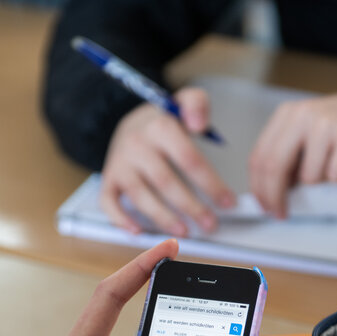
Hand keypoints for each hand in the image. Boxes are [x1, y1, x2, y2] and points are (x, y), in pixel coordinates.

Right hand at [100, 87, 234, 235]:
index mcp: (159, 127)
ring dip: (163, 218)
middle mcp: (136, 145)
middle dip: (191, 207)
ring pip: (140, 196)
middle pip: (166, 182)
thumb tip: (200, 123)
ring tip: (184, 231)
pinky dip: (120, 219)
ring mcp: (120, 164)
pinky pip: (108, 201)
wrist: (129, 123)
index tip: (227, 202)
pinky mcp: (109, 179)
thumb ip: (197, 104)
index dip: (210, 183)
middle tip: (210, 224)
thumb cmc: (163, 122)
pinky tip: (138, 231)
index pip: (188, 159)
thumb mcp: (183, 103)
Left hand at [248, 87, 336, 217]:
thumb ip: (285, 157)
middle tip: (280, 213)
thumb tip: (269, 194)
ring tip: (334, 167)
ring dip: (321, 183)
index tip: (263, 206)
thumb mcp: (304, 135)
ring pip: (310, 177)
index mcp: (287, 115)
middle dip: (275, 197)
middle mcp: (304, 115)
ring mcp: (327, 124)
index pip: (259, 157)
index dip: (258, 187)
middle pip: (275, 167)